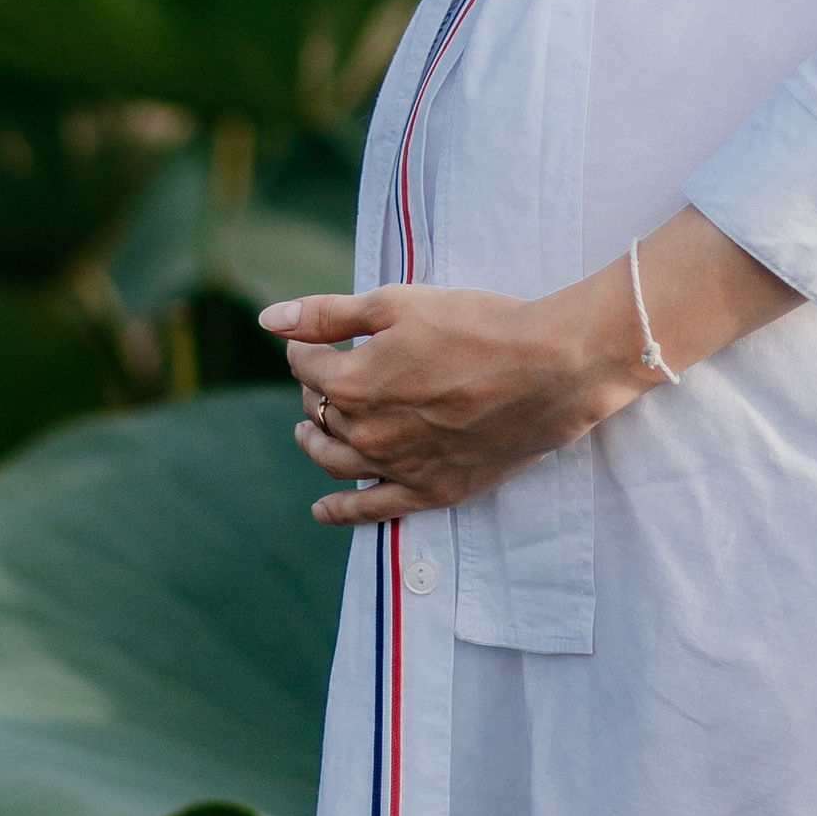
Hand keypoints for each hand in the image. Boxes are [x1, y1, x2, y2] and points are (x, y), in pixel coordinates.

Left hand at [265, 207, 802, 527]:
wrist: (548, 368)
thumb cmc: (476, 324)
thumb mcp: (396, 303)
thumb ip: (329, 315)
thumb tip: (268, 319)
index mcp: (350, 382)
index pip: (307, 364)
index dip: (308, 347)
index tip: (319, 337)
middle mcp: (365, 432)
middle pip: (320, 413)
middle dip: (313, 390)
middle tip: (323, 374)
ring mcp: (398, 467)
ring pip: (337, 461)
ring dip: (316, 443)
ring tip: (307, 432)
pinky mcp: (432, 490)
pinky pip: (375, 509)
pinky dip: (343, 511)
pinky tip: (324, 512)